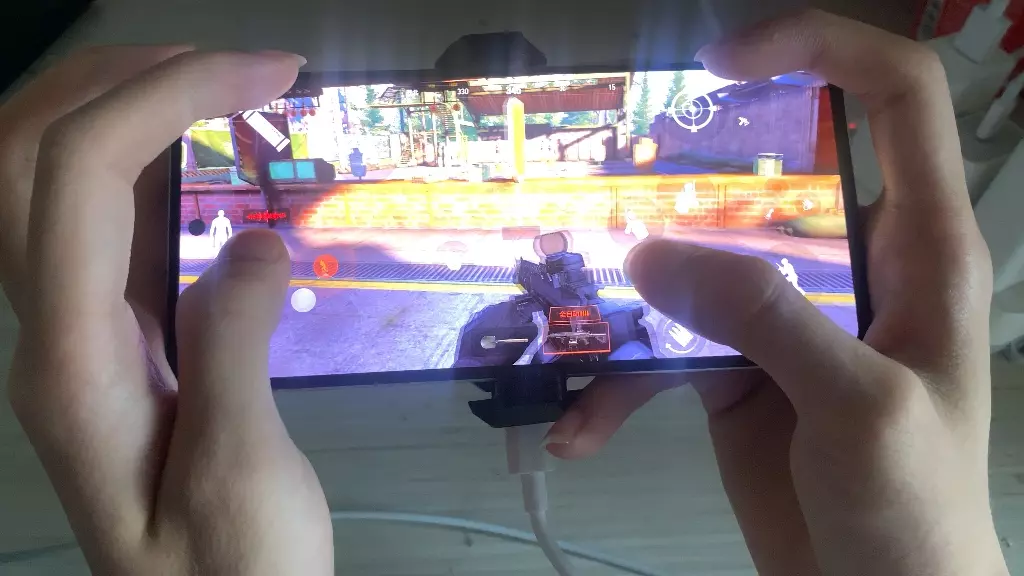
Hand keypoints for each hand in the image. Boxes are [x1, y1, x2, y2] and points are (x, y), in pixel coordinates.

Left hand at [2, 49, 332, 573]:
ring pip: (41, 183)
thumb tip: (254, 242)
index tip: (266, 75)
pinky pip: (96, 227)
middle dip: (120, 77)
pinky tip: (205, 161)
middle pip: (20, 156)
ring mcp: (69, 338)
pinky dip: (144, 166)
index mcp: (73, 364)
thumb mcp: (242, 474)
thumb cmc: (231, 575)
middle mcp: (49, 336)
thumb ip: (234, 348)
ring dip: (121, 107)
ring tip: (221, 87)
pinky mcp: (107, 346)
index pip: (77, 180)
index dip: (164, 97)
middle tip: (235, 66)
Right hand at [547, 11, 1007, 575]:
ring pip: (696, 265)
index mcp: (916, 249)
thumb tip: (655, 253)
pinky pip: (664, 350)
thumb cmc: (912, 511)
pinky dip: (618, 385)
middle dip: (683, 177)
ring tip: (567, 335)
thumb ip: (768, 319)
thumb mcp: (856, 407)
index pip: (897, 99)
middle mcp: (848, 266)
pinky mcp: (735, 370)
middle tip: (609, 187)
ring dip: (626, 300)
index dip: (824, 49)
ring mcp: (785, 318)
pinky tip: (584, 429)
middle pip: (766, 177)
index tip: (728, 60)